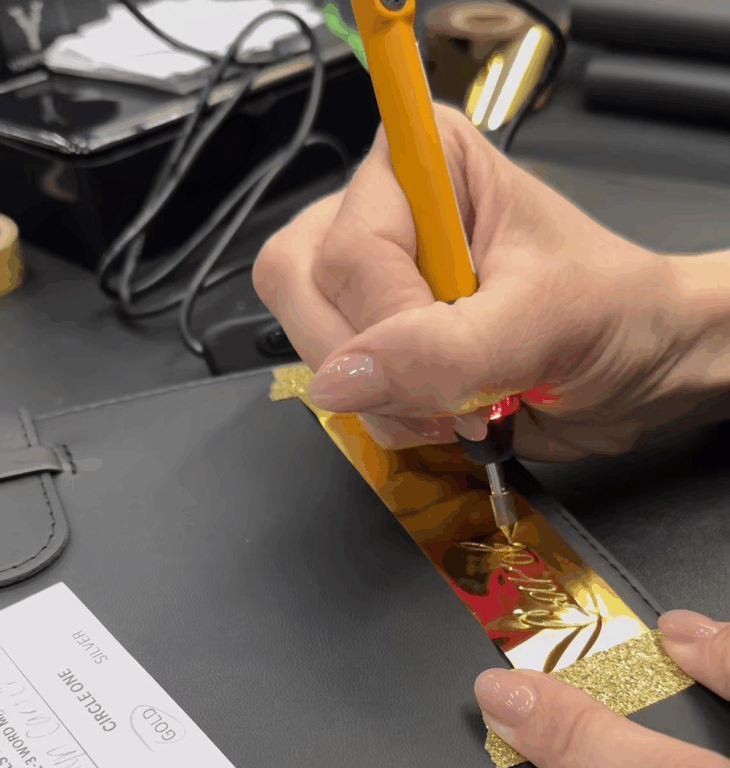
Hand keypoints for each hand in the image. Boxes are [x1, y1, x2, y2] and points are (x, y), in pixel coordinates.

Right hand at [253, 104, 728, 459]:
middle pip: (301, 285)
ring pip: (308, 341)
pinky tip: (445, 412)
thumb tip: (341, 378)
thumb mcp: (542, 322)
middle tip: (453, 386)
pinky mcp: (375, 342)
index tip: (459, 347)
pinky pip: (333, 386)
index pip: (349, 245)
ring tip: (460, 402)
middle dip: (376, 363)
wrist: (640, 370)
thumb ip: (443, 349)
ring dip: (384, 399)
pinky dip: (388, 418)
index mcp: (427, 165)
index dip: (389, 316)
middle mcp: (387, 213)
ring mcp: (374, 282)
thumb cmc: (615, 314)